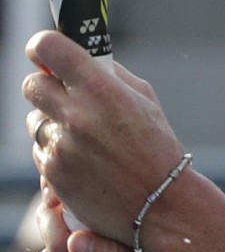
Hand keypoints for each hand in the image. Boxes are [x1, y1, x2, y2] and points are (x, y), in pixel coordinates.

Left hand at [23, 30, 184, 244]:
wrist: (164, 204)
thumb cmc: (159, 150)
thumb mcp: (145, 101)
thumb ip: (109, 75)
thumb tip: (77, 56)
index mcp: (100, 89)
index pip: (47, 47)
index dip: (42, 48)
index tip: (46, 56)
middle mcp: (76, 114)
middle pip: (32, 84)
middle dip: (47, 90)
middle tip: (66, 101)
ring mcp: (62, 145)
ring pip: (35, 121)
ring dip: (53, 126)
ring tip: (86, 142)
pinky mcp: (54, 172)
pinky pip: (41, 151)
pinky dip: (58, 155)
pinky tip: (86, 164)